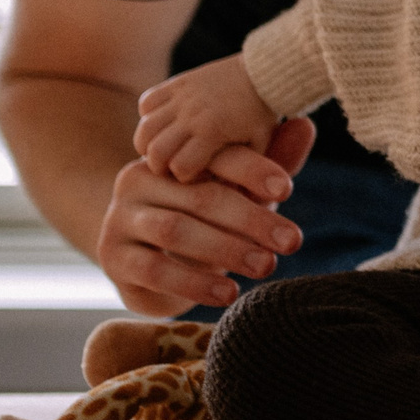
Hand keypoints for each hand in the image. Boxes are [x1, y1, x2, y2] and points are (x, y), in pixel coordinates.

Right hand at [95, 116, 312, 314]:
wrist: (145, 263)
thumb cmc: (204, 219)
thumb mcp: (239, 192)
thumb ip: (271, 163)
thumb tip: (306, 124)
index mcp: (172, 156)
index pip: (214, 156)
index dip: (253, 170)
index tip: (288, 189)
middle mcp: (139, 179)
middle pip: (200, 196)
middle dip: (252, 219)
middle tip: (291, 241)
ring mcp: (121, 218)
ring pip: (176, 231)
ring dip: (226, 251)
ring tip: (266, 267)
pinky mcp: (113, 257)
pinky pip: (153, 269)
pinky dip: (194, 283)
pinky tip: (228, 294)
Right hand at [134, 54, 275, 181]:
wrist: (263, 75)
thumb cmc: (261, 116)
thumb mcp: (258, 146)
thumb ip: (241, 170)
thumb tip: (224, 194)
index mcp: (213, 132)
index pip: (180, 167)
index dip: (184, 177)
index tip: (194, 176)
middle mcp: (192, 114)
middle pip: (156, 151)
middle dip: (160, 165)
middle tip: (170, 167)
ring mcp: (182, 97)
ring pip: (146, 128)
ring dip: (148, 143)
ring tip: (161, 149)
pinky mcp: (176, 83)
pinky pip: (147, 102)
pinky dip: (148, 116)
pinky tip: (162, 125)